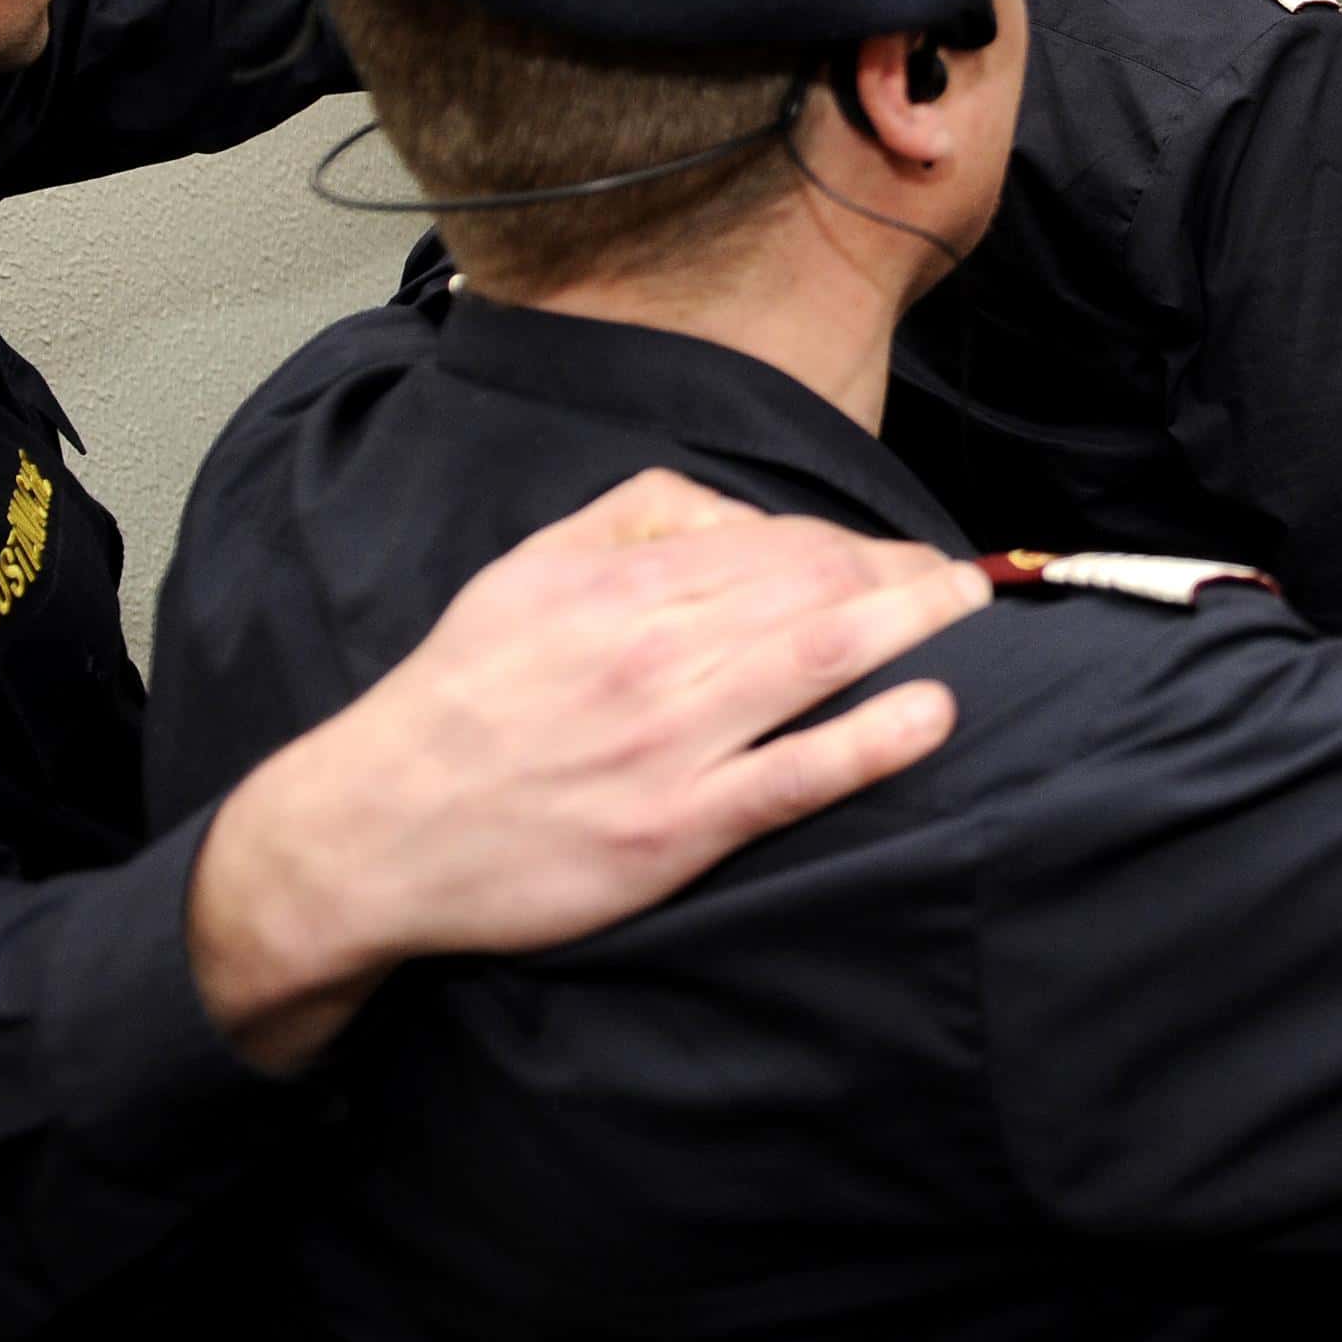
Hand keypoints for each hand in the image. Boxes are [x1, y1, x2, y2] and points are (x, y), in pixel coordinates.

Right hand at [186, 472, 990, 1072]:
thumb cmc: (460, 700)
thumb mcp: (528, 569)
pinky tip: (934, 714)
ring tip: (976, 619)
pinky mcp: (672, 829)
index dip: (869, 546)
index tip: (911, 560)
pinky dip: (873, 740)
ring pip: (821, 658)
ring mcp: (668, 741)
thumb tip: (738, 509)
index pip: (787, 541)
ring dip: (917, 630)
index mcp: (621, 582)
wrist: (366, 832)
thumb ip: (635, 517)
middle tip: (964, 589)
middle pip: (822, 586)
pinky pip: (792, 774)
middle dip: (909, 580)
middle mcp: (652, 650)